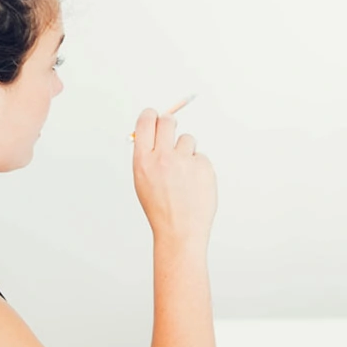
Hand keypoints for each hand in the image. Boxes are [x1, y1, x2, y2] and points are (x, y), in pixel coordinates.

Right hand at [131, 109, 217, 242]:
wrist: (180, 231)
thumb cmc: (160, 208)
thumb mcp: (142, 181)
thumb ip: (146, 155)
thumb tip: (151, 131)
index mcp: (143, 160)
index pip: (146, 121)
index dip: (151, 116)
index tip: (155, 116)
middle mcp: (163, 157)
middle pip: (168, 121)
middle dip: (169, 123)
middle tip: (172, 131)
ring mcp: (184, 161)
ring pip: (187, 139)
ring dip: (186, 151)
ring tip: (183, 175)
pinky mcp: (203, 166)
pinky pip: (200, 156)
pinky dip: (198, 167)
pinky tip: (194, 184)